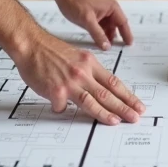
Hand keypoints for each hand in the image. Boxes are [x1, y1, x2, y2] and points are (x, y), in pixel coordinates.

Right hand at [9, 30, 144, 124]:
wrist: (30, 44)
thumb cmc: (50, 50)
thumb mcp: (76, 56)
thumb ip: (87, 72)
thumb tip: (96, 88)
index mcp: (90, 63)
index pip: (113, 82)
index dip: (127, 96)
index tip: (137, 105)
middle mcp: (83, 73)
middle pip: (107, 93)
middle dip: (124, 107)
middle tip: (135, 117)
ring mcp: (69, 82)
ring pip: (92, 101)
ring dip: (106, 113)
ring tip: (117, 122)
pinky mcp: (55, 90)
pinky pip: (62, 106)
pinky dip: (61, 109)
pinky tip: (59, 109)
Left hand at [53, 0, 133, 50]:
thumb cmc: (76, 4)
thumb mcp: (87, 20)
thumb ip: (98, 34)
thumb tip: (107, 47)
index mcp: (112, 8)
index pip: (123, 23)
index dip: (127, 34)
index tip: (129, 45)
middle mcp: (110, 11)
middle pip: (116, 27)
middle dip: (117, 38)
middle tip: (118, 52)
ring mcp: (102, 14)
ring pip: (108, 29)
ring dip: (108, 38)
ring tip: (107, 50)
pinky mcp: (95, 17)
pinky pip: (101, 29)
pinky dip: (101, 35)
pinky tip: (99, 43)